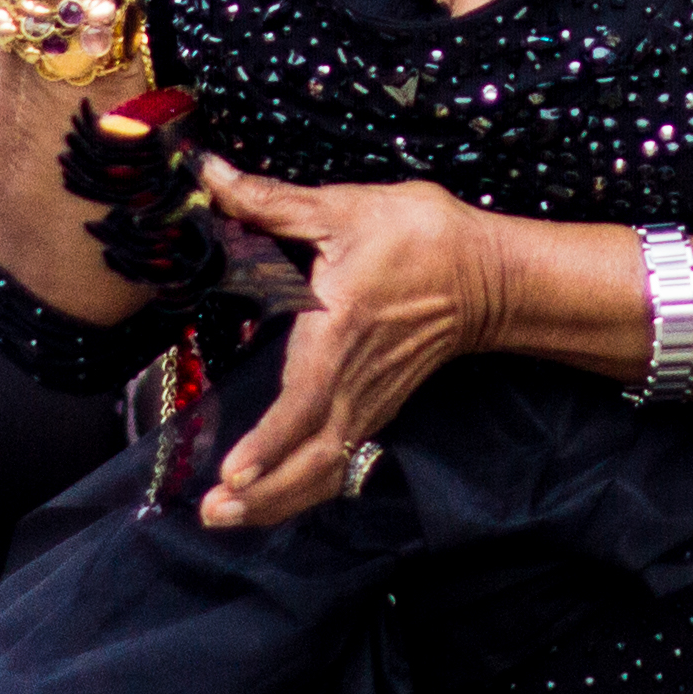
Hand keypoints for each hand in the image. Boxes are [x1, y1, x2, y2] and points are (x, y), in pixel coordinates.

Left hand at [188, 160, 510, 529]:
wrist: (485, 274)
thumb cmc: (415, 236)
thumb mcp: (343, 208)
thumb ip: (269, 200)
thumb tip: (207, 174)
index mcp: (341, 333)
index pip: (305, 402)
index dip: (271, 442)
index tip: (235, 472)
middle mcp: (354, 382)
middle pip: (312, 460)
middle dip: (262, 495)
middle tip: (210, 514)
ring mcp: (368, 405)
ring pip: (324, 471)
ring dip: (276, 501)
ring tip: (223, 519)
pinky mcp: (374, 412)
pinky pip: (336, 465)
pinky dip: (298, 489)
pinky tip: (262, 501)